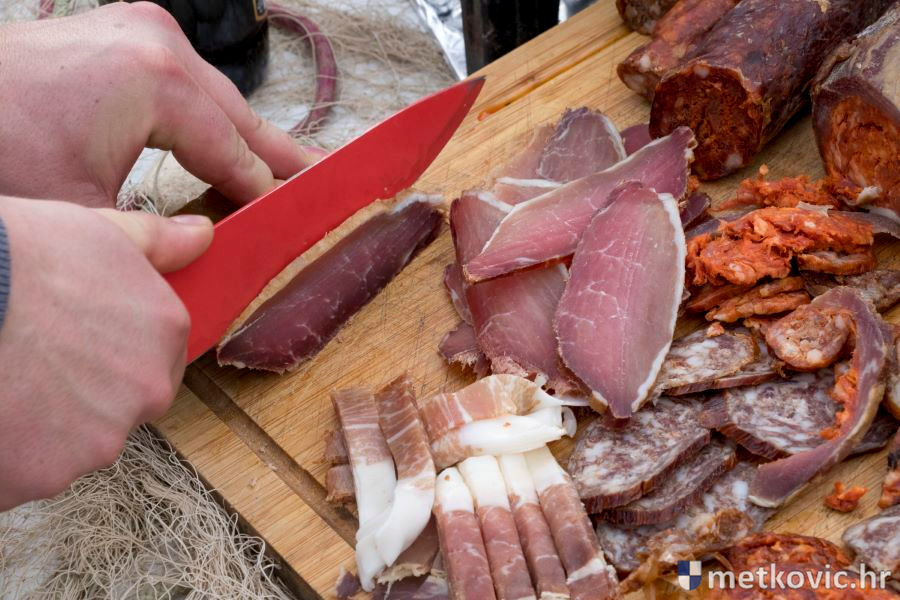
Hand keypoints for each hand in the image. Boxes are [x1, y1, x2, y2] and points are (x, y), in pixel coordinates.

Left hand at [0, 2, 320, 207]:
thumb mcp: (85, 213)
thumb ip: (159, 236)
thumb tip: (210, 249)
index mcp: (158, 80)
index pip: (235, 151)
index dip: (267, 192)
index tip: (299, 219)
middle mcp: (157, 42)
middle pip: (237, 115)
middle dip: (276, 155)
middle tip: (323, 179)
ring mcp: (137, 28)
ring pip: (213, 96)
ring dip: (241, 136)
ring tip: (281, 166)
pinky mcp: (118, 32)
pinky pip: (183, 81)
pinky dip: (205, 116)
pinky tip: (222, 140)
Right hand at [0, 197, 211, 509]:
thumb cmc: (19, 257)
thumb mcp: (96, 230)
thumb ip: (158, 243)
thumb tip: (202, 234)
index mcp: (166, 332)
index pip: (157, 356)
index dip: (113, 350)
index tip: (75, 339)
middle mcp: (148, 391)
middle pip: (124, 404)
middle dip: (88, 393)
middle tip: (35, 359)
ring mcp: (101, 438)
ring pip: (79, 442)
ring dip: (49, 425)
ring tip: (9, 381)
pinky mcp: (48, 474)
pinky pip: (32, 471)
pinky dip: (14, 454)